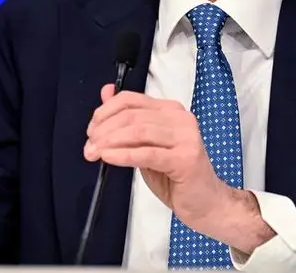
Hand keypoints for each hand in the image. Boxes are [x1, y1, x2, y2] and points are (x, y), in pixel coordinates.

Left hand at [84, 85, 228, 228]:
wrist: (206, 203)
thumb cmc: (175, 176)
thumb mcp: (146, 145)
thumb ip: (129, 121)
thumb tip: (106, 92)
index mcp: (170, 110)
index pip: (131, 99)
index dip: (105, 112)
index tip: (91, 130)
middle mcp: (180, 118)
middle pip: (132, 116)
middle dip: (103, 130)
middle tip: (89, 147)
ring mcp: (186, 137)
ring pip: (138, 131)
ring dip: (110, 142)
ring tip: (94, 153)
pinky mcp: (185, 159)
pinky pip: (147, 153)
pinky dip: (123, 154)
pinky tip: (108, 158)